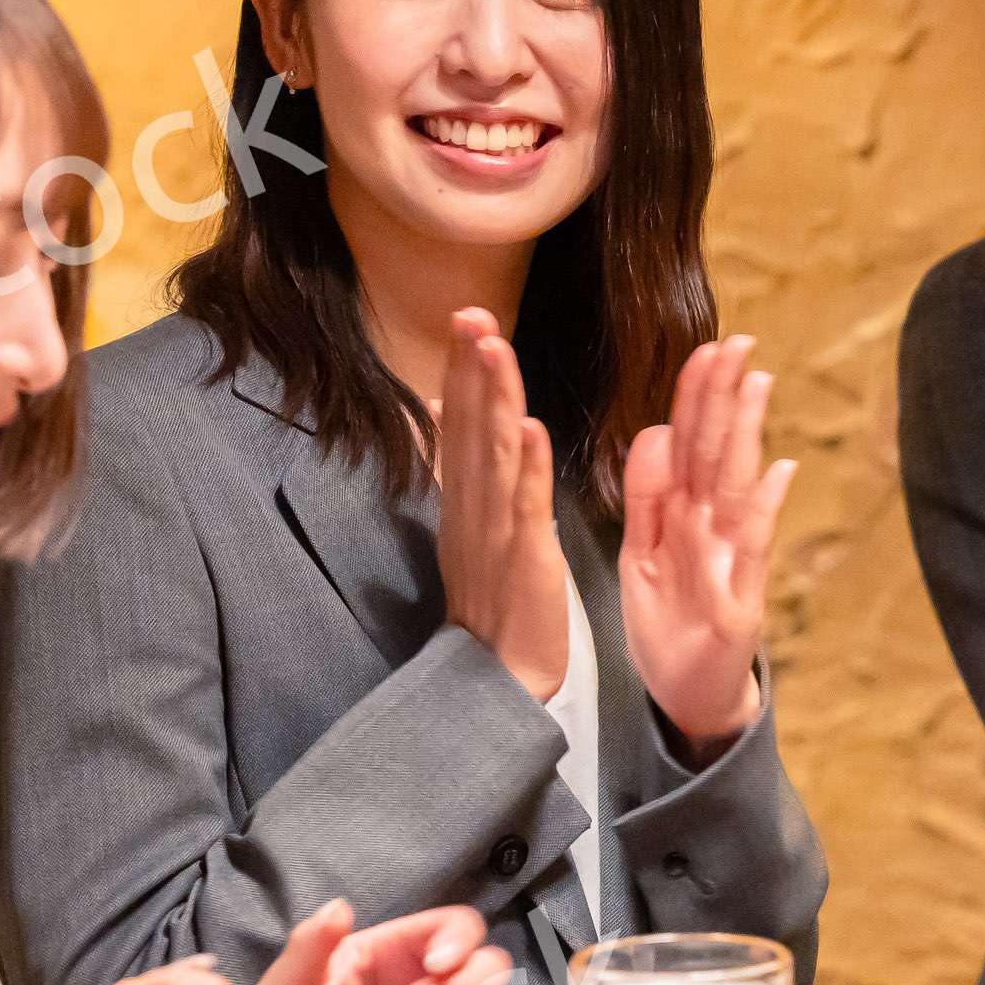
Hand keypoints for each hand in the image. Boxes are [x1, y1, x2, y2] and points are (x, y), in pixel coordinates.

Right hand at [436, 310, 571, 701]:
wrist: (498, 674)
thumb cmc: (493, 602)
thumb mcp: (473, 528)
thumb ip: (466, 474)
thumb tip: (452, 418)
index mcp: (464, 499)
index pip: (463, 423)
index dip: (463, 371)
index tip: (468, 319)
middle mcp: (472, 506)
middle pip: (470, 426)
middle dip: (471, 367)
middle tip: (469, 310)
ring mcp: (496, 529)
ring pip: (495, 453)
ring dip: (496, 399)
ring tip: (495, 346)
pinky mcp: (525, 556)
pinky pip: (526, 506)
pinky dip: (529, 467)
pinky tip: (532, 429)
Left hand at [619, 333, 791, 749]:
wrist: (686, 698)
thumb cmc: (670, 627)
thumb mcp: (642, 555)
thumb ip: (646, 499)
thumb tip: (657, 432)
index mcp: (681, 518)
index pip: (689, 444)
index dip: (697, 398)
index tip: (707, 348)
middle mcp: (712, 530)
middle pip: (716, 452)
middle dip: (725, 398)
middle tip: (738, 342)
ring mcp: (730, 562)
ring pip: (735, 486)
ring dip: (747, 435)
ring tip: (756, 384)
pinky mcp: (740, 602)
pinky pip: (750, 549)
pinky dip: (764, 511)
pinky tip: (779, 472)